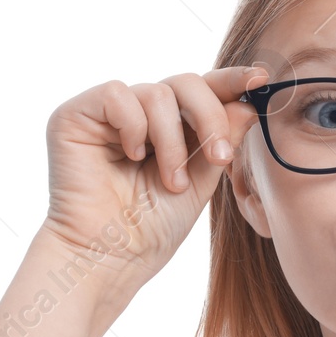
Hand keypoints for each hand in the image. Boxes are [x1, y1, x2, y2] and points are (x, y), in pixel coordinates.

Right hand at [41, 66, 268, 288]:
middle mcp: (138, 113)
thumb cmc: (152, 228)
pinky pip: (117, 94)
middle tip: (218, 156)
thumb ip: (222, 140)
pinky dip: (133, 127)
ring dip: (172, 142)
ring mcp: (106, 113)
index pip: (202, 90)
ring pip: (157, 92)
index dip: (231, 81)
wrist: (111, 257)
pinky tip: (131, 157)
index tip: (260, 79)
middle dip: (210, 117)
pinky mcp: (75, 115)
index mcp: (169, 127)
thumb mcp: (201, 181)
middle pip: (186, 82)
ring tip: (169, 181)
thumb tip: (249, 105)